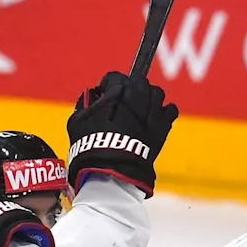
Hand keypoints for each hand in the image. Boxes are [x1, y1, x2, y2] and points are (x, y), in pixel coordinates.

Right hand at [66, 71, 178, 196]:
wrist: (111, 169)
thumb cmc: (90, 146)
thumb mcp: (76, 121)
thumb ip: (84, 103)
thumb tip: (91, 95)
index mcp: (116, 90)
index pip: (114, 77)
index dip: (107, 86)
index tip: (104, 95)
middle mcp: (137, 94)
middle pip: (138, 81)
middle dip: (130, 89)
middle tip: (123, 102)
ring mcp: (153, 109)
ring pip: (156, 92)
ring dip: (149, 97)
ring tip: (141, 108)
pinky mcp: (163, 125)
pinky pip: (170, 109)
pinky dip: (164, 112)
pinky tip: (155, 119)